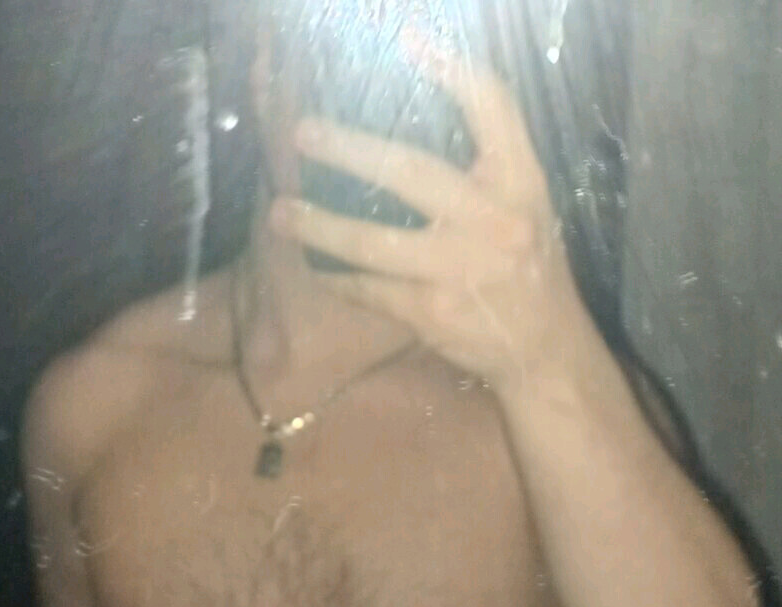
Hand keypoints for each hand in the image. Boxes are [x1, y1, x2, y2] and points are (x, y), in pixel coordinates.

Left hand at [269, 35, 588, 390]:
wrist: (545, 349)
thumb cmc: (527, 268)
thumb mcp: (526, 204)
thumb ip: (485, 165)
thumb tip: (410, 126)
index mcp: (520, 181)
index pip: (492, 107)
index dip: (453, 70)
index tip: (408, 38)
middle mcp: (491, 220)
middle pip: (411, 170)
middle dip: (350, 150)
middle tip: (302, 133)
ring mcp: (458, 269)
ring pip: (373, 243)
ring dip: (320, 227)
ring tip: (279, 213)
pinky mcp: (432, 312)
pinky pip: (370, 290)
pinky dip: (340, 280)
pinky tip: (315, 269)